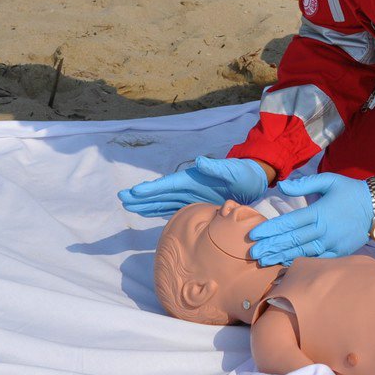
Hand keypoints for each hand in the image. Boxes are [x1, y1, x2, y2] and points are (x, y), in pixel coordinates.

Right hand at [118, 155, 270, 216]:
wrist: (252, 182)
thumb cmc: (243, 174)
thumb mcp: (232, 170)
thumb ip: (216, 167)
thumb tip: (200, 161)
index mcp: (193, 178)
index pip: (168, 185)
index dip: (151, 190)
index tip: (134, 192)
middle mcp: (188, 186)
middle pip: (160, 193)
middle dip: (141, 196)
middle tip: (122, 198)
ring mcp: (190, 195)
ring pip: (162, 201)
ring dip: (146, 204)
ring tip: (128, 206)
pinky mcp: (194, 204)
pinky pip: (172, 208)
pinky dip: (158, 210)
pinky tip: (147, 213)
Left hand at [247, 173, 371, 265]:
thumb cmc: (350, 191)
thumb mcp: (329, 180)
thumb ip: (304, 183)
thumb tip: (282, 186)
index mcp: (319, 212)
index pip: (289, 222)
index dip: (271, 229)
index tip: (254, 235)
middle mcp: (323, 230)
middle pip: (292, 240)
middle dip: (271, 247)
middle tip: (252, 254)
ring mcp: (331, 244)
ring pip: (301, 252)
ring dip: (281, 257)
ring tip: (264, 262)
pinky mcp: (339, 252)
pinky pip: (317, 260)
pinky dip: (301, 264)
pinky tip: (286, 266)